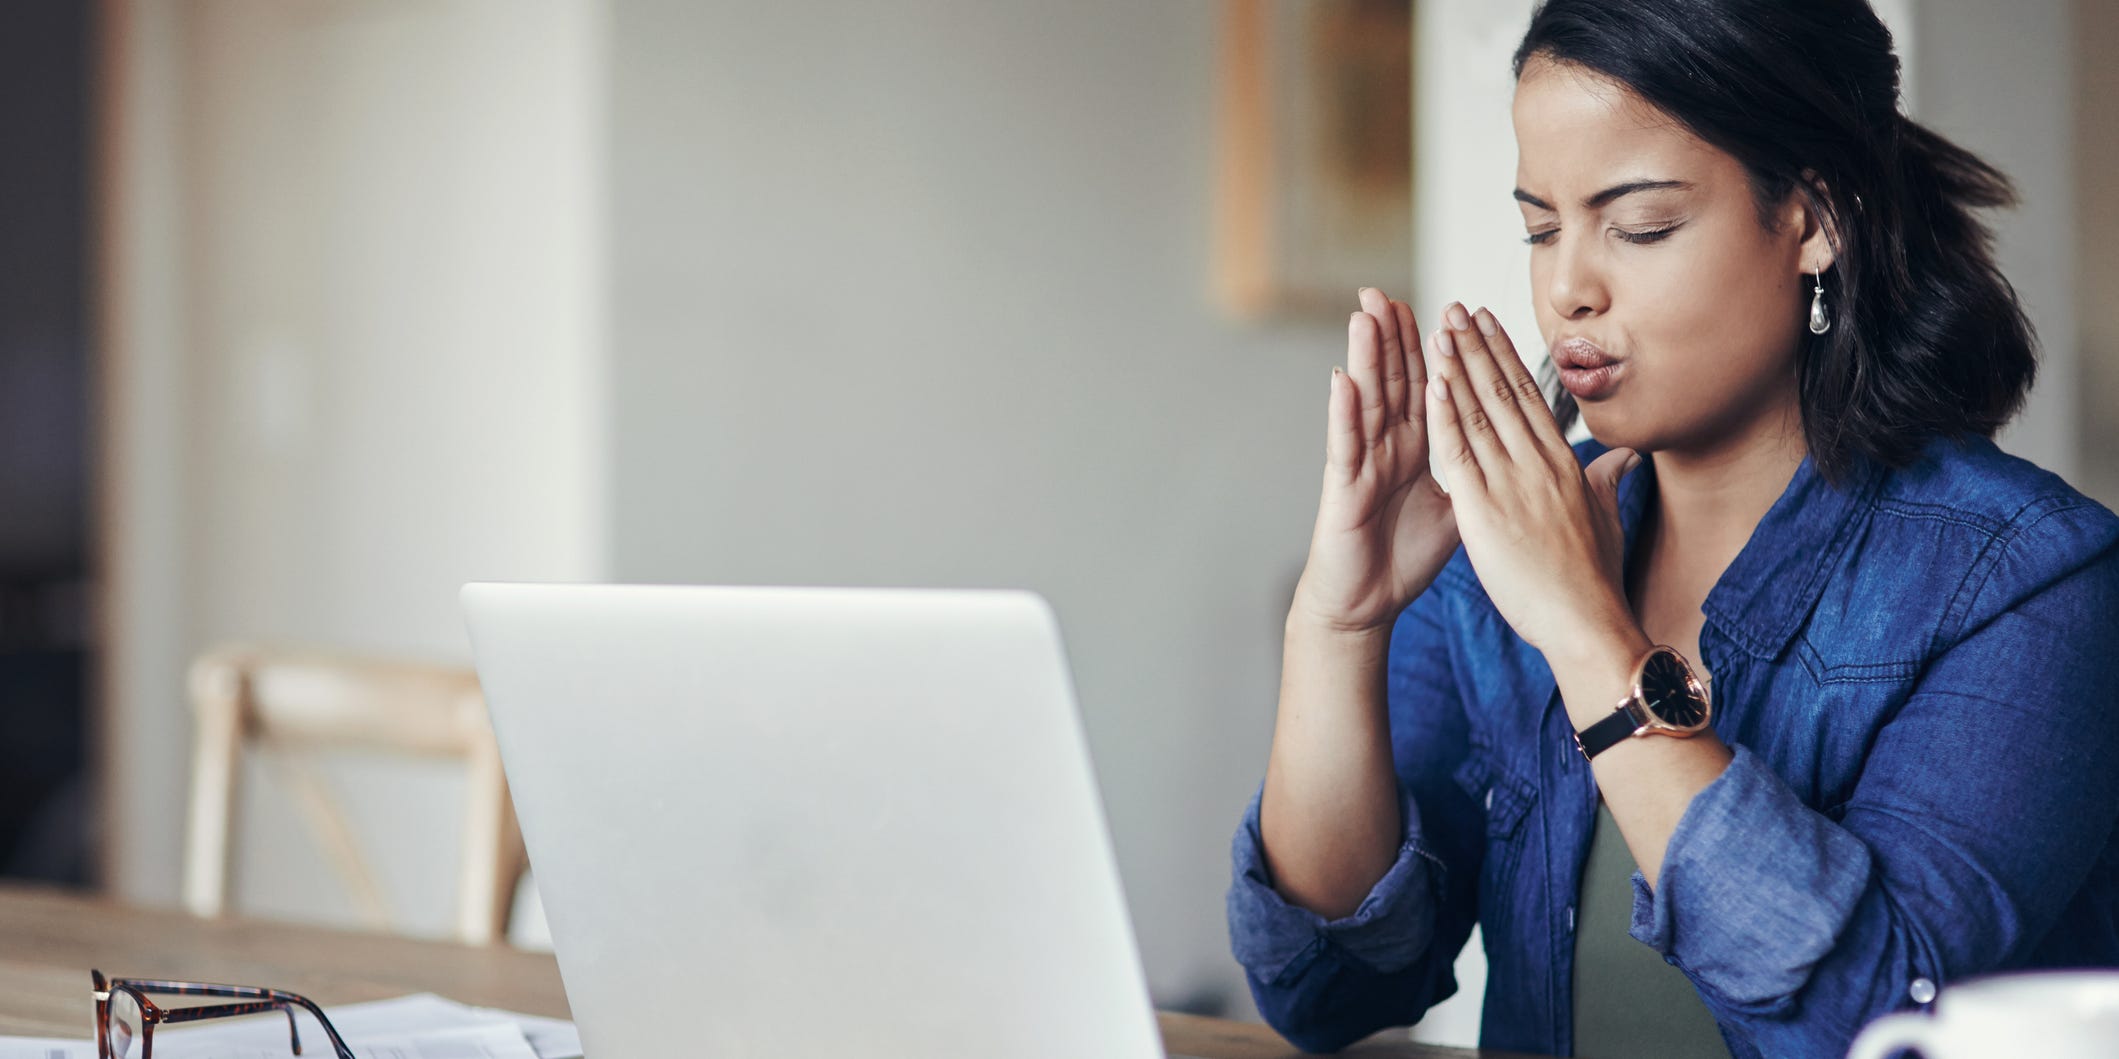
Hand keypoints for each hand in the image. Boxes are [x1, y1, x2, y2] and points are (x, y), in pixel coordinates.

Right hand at [1288, 288, 1461, 634]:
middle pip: (1393, 380)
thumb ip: (1488, 475)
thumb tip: (1528, 458)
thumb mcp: (1461, 510)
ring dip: (1365, 355)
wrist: (1367, 601)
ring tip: (1366, 313)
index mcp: (1417, 447)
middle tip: (1386, 290)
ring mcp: (1362, 463)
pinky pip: (1345, 444)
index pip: (1430, 386)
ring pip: (1366, 399)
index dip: (1440, 349)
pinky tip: (1342, 378)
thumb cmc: (1405, 556)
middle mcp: (1386, 447)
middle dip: (1392, 335)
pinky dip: (1344, 411)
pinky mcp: (1344, 489)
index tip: (1449, 309)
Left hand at [1420, 302, 1643, 658]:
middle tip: (1455, 308)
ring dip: (1456, 366)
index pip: (1529, 399)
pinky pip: (1458, 450)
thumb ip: (1607, 482)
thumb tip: (1625, 457)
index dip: (1505, 358)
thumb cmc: (1595, 582)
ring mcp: (1511, 483)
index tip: (1488, 324)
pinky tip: (1431, 382)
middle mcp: (1538, 464)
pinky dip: (1444, 413)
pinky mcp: (1483, 508)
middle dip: (1477, 346)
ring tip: (1438, 328)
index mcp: (1563, 465)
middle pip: (1502, 393)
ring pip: (1478, 412)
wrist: (1586, 623)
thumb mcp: (1606, 521)